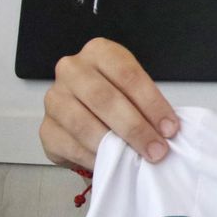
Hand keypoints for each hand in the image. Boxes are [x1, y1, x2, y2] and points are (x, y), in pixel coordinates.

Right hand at [39, 38, 178, 170]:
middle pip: (104, 98)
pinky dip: (95, 158)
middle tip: (157, 150)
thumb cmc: (118, 98)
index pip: (127, 75)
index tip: (170, 128)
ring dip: (114, 146)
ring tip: (136, 160)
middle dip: (135, 128)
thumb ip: (147, 105)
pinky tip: (112, 165)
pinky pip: (71, 146)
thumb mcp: (134, 90)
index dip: (151, 104)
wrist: (86, 113)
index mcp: (99, 52)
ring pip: (84, 124)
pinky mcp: (46, 129)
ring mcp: (55, 99)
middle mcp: (72, 70)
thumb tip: (166, 132)